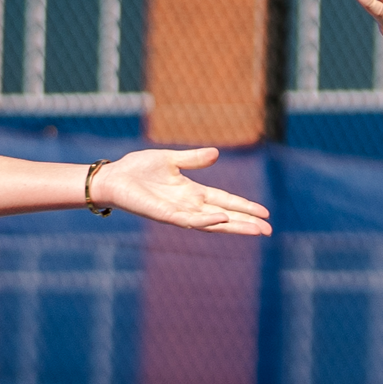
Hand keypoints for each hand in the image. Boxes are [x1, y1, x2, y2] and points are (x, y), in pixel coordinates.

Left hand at [91, 148, 270, 234]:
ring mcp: (178, 212)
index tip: (264, 213)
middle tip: (269, 230)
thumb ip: (193, 159)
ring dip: (234, 226)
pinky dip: (208, 219)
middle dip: (246, 223)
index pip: (224, 200)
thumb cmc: (138, 169)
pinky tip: (223, 218)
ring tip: (256, 230)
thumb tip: (216, 153)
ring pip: (212, 223)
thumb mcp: (170, 160)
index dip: (244, 207)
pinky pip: (190, 220)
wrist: (113, 177)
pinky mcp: (165, 215)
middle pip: (224, 216)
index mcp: (192, 192)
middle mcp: (189, 205)